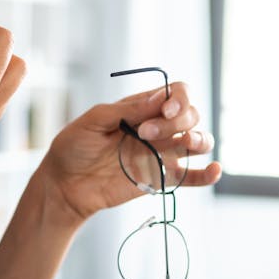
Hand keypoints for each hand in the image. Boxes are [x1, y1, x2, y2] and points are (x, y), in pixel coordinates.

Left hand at [38, 82, 221, 222]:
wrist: (64, 184)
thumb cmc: (74, 147)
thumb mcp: (93, 121)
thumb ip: (127, 109)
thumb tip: (159, 99)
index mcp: (142, 107)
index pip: (176, 94)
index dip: (178, 99)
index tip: (164, 109)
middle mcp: (158, 127)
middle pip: (190, 115)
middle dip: (176, 120)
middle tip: (145, 133)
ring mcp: (162, 153)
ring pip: (198, 140)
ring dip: (199, 138)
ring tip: (186, 142)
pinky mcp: (162, 178)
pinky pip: (192, 176)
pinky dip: (208, 174)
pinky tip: (214, 170)